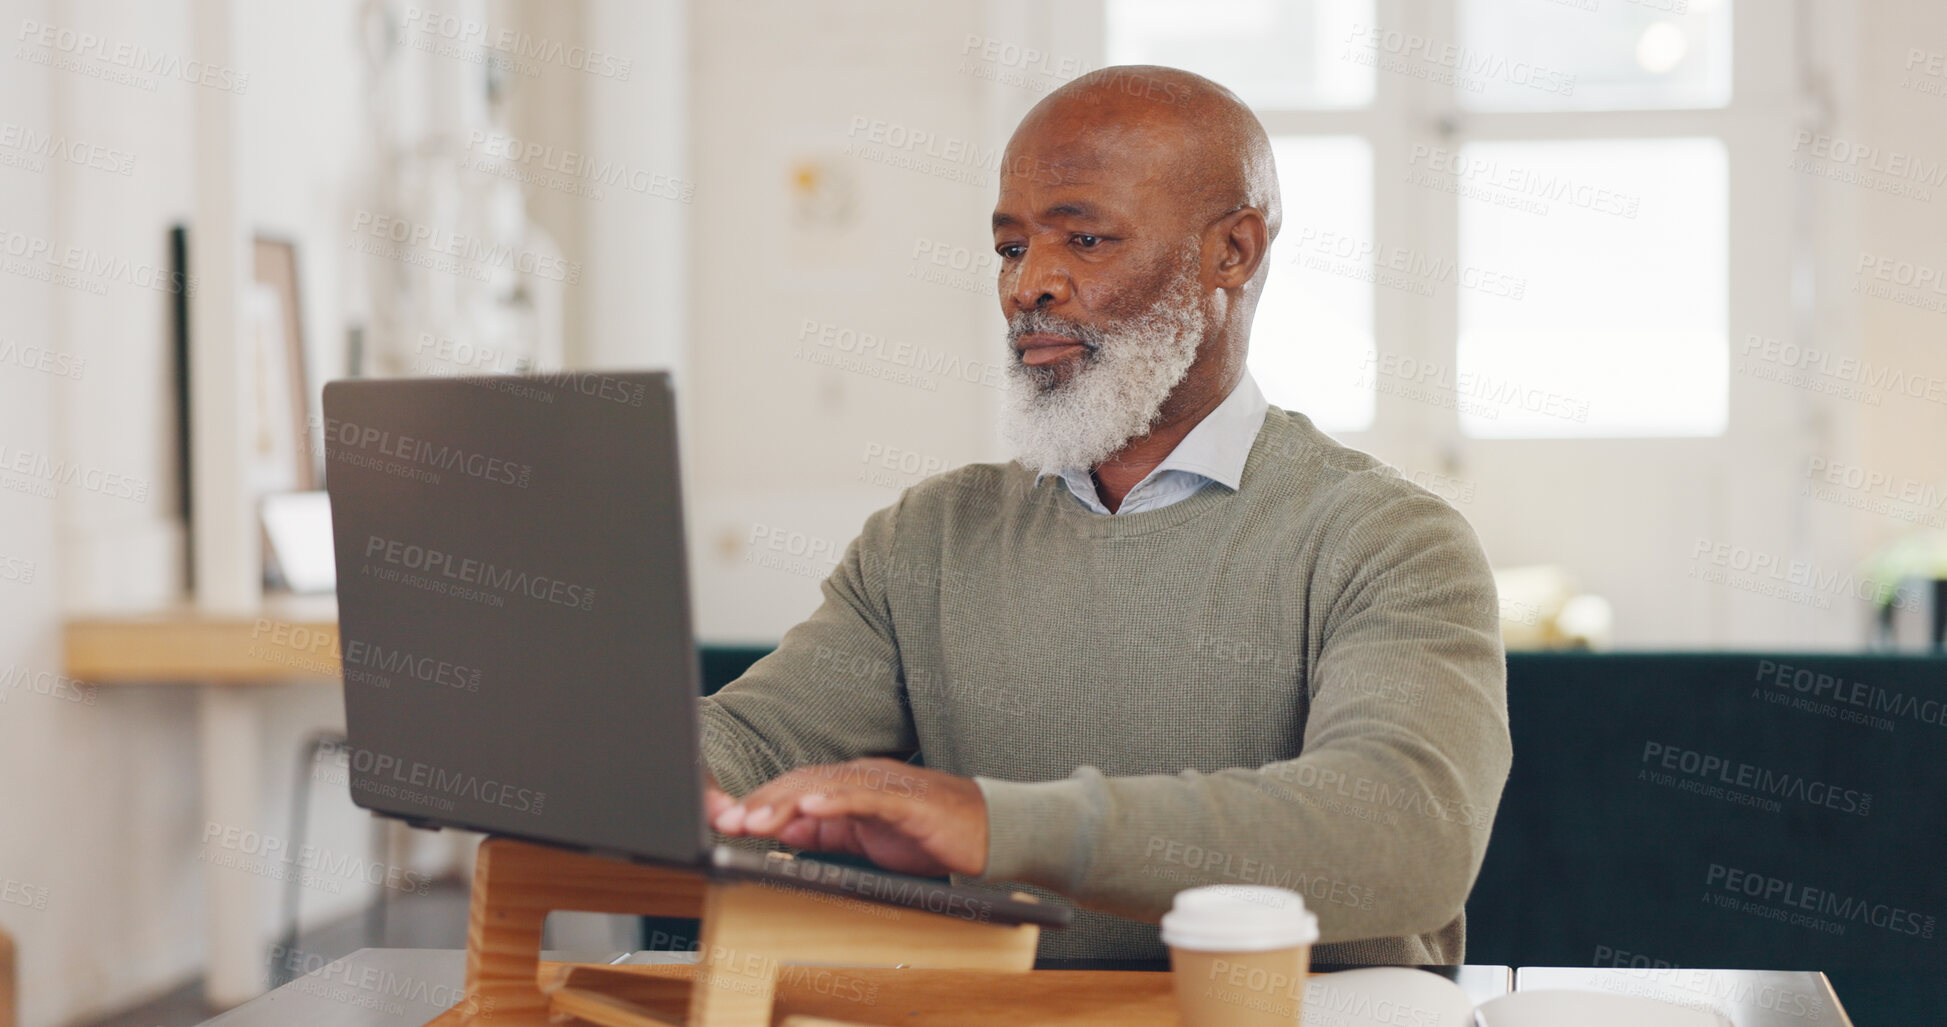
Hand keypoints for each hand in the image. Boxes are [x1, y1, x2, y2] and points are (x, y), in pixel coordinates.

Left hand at [709, 758, 988, 877]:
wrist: (992, 832)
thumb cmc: (932, 833)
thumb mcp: (867, 838)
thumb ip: (827, 831)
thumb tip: (783, 829)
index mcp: (852, 784)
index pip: (796, 787)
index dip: (760, 802)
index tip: (726, 822)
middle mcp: (864, 776)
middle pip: (802, 781)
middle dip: (762, 802)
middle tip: (728, 822)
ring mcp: (886, 784)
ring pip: (826, 785)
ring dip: (786, 802)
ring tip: (755, 819)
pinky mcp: (908, 800)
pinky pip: (866, 796)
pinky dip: (836, 801)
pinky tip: (812, 808)